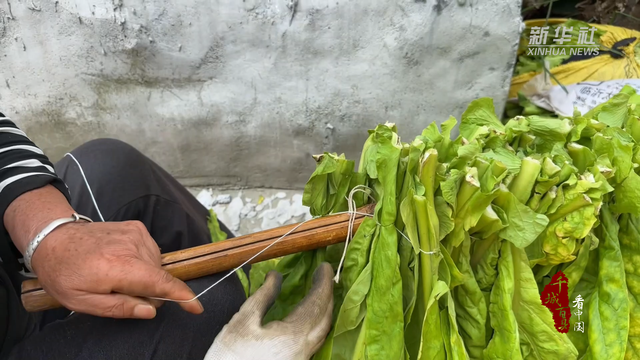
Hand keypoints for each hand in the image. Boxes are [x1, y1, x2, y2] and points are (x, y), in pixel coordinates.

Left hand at [30, 220, 203, 318]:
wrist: (54, 239)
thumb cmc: (65, 273)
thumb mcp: (84, 302)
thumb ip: (120, 307)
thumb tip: (151, 310)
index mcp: (119, 267)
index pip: (161, 283)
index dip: (182, 297)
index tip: (196, 308)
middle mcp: (132, 247)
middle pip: (159, 275)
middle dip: (150, 290)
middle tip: (123, 293)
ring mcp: (136, 234)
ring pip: (156, 264)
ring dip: (146, 274)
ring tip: (119, 275)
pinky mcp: (136, 227)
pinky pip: (151, 250)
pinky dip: (143, 260)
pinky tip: (124, 261)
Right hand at [204, 263, 333, 359]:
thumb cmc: (230, 356)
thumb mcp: (243, 320)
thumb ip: (264, 296)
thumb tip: (276, 275)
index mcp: (294, 336)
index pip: (317, 303)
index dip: (323, 283)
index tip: (324, 266)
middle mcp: (304, 350)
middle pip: (325, 317)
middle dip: (327, 294)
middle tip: (323, 276)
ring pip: (322, 331)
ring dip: (323, 310)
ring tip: (319, 292)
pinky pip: (314, 340)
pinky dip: (316, 323)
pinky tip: (308, 316)